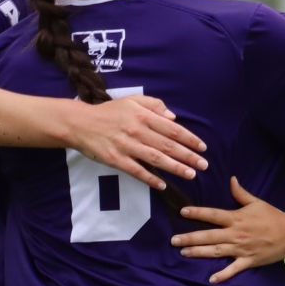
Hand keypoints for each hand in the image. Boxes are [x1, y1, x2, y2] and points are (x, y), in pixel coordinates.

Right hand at [65, 96, 207, 189]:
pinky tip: (162, 185)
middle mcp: (137, 130)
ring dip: (175, 168)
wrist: (80, 123)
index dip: (189, 138)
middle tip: (204, 165)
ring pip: (156, 159)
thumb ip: (154, 105)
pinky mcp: (116, 160)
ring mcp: (126, 146)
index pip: (171, 128)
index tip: (202, 147)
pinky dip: (150, 178)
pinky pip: (136, 170)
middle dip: (188, 156)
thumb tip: (173, 116)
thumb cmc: (109, 112)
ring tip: (191, 174)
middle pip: (167, 145)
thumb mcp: (132, 100)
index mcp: (142, 115)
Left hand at [172, 178, 284, 283]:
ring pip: (216, 251)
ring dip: (199, 252)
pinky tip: (211, 279)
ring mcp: (242, 248)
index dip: (197, 213)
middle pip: (209, 236)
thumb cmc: (273, 216)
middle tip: (173, 240)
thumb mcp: (256, 202)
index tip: (182, 212)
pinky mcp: (249, 260)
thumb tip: (231, 179)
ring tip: (184, 253)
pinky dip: (223, 275)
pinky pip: (233, 269)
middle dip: (190, 238)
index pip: (213, 214)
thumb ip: (240, 193)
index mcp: (236, 218)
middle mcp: (236, 234)